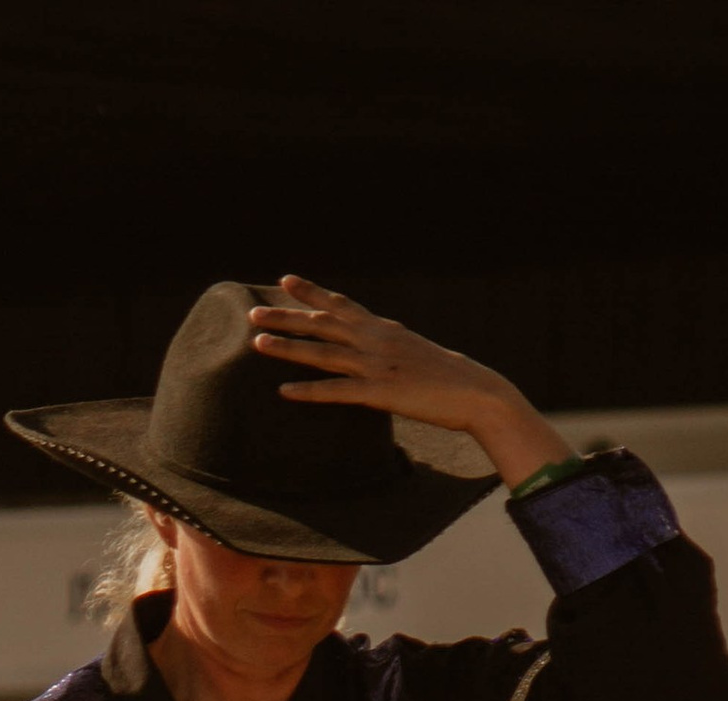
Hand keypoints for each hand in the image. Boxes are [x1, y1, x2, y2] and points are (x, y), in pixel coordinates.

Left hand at [249, 275, 562, 489]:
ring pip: (322, 353)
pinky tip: (284, 390)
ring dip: (287, 347)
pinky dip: (309, 390)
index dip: (312, 292)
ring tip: (256, 344)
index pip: (341, 304)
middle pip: (322, 324)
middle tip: (252, 312)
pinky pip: (336, 391)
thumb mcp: (413, 353)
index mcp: (383, 329)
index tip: (286, 280)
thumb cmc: (447, 378)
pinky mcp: (379, 392)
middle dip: (285, 317)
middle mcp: (375, 340)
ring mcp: (375, 365)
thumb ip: (389, 349)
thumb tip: (374, 350)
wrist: (475, 391)